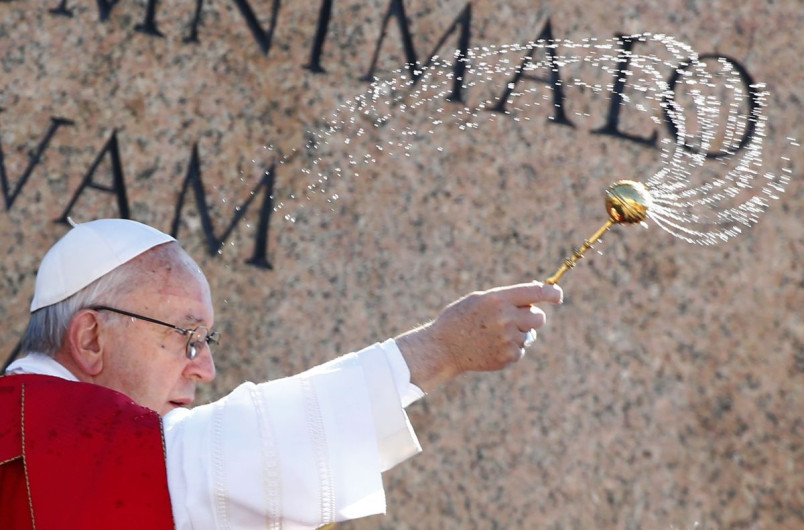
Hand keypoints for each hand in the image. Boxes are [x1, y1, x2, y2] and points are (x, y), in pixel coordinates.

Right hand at [396, 281, 562, 392]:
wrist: (444, 348)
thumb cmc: (460, 319)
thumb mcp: (480, 299)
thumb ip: (507, 297)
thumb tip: (536, 296)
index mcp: (498, 299)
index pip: (535, 293)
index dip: (552, 293)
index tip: (558, 296)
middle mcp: (506, 318)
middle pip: (539, 317)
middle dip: (532, 317)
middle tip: (517, 319)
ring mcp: (508, 339)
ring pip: (529, 334)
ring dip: (518, 333)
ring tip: (493, 335)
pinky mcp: (508, 356)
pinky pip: (520, 349)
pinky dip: (510, 348)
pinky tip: (491, 346)